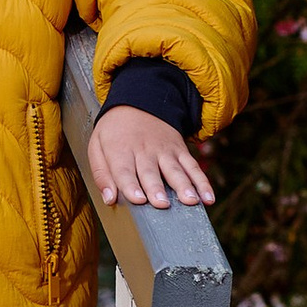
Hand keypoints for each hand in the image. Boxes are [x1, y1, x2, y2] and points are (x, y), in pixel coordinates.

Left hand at [87, 105, 212, 209]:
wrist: (137, 103)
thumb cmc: (114, 131)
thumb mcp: (97, 146)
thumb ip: (101, 174)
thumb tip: (109, 199)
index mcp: (120, 150)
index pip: (124, 170)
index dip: (130, 186)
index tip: (138, 199)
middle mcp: (144, 151)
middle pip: (150, 172)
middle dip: (157, 188)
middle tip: (162, 203)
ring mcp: (164, 150)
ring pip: (175, 170)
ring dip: (184, 186)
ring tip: (190, 201)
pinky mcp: (180, 150)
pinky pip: (192, 167)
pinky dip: (202, 182)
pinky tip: (208, 198)